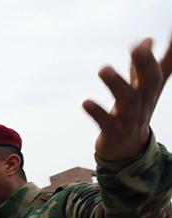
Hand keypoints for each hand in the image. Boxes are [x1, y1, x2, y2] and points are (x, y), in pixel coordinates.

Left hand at [83, 35, 171, 160]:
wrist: (127, 149)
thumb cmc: (135, 111)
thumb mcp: (143, 88)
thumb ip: (144, 65)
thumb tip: (149, 39)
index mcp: (150, 88)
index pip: (161, 67)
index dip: (163, 52)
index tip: (151, 38)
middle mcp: (144, 101)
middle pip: (150, 81)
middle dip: (145, 64)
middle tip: (138, 47)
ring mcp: (130, 117)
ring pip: (128, 100)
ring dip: (117, 84)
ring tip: (104, 69)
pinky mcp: (114, 132)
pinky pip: (107, 123)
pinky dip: (98, 113)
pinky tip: (86, 102)